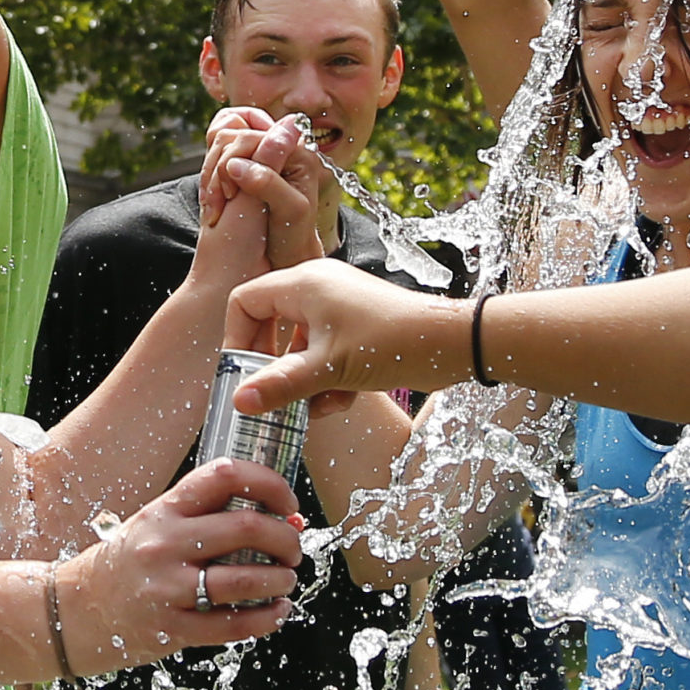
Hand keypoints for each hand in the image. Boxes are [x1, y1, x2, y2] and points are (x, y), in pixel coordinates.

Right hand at [53, 460, 299, 675]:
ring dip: (281, 579)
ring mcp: (166, 587)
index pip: (226, 475)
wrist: (76, 609)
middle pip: (247, 527)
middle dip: (285, 538)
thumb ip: (211, 518)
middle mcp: (165, 543)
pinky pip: (231, 625)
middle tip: (293, 548)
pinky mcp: (170, 628)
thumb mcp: (160, 524)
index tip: (288, 504)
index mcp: (166, 509)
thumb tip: (284, 520)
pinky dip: (266, 618)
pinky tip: (277, 612)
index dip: (270, 484)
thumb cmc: (131, 562)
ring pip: (244, 579)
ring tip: (286, 580)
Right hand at [199, 110, 325, 269]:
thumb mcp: (291, 211)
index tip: (229, 194)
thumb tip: (236, 163)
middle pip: (230, 137)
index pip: (250, 136)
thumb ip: (268, 182)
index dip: (232, 160)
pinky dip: (209, 179)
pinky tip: (212, 202)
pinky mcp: (246, 165)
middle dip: (217, 169)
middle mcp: (278, 146)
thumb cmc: (295, 236)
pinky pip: (216, 158)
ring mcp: (260, 155)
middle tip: (217, 204)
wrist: (288, 256)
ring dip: (210, 176)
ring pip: (219, 146)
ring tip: (213, 207)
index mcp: (297, 151)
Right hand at [225, 258, 464, 415]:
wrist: (452, 343)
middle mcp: (317, 287)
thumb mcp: (329, 369)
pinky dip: (328, 377)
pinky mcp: (357, 325)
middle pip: (271, 324)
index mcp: (303, 284)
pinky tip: (342, 400)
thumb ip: (280, 384)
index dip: (238, 338)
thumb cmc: (392, 342)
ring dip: (304, 379)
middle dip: (274, 366)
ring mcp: (339, 306)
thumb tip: (239, 401)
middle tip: (273, 394)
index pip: (245, 301)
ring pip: (301, 345)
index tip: (242, 374)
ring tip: (317, 405)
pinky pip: (325, 350)